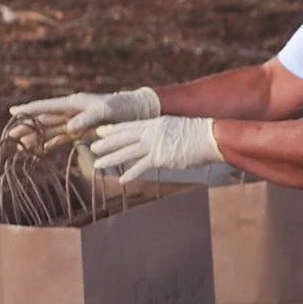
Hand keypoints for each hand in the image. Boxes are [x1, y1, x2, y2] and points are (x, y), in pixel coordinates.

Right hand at [10, 87, 160, 142]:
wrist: (137, 112)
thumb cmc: (122, 107)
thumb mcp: (107, 111)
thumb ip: (88, 118)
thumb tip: (69, 128)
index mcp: (74, 103)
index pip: (48, 106)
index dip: (30, 109)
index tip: (12, 112)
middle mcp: (71, 112)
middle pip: (44, 119)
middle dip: (27, 127)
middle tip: (10, 136)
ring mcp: (75, 122)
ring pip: (50, 130)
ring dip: (36, 138)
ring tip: (20, 146)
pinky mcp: (82, 132)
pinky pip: (62, 138)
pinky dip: (50, 143)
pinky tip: (39, 150)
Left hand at [88, 116, 222, 179]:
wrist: (210, 137)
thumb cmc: (198, 133)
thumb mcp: (176, 127)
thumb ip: (164, 132)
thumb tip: (159, 137)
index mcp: (154, 123)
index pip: (128, 126)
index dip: (113, 129)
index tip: (100, 131)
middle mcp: (151, 132)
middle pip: (123, 138)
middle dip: (106, 143)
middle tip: (93, 147)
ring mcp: (154, 145)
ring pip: (126, 152)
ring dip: (111, 158)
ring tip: (98, 164)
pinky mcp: (159, 158)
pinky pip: (141, 167)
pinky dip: (131, 174)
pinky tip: (121, 180)